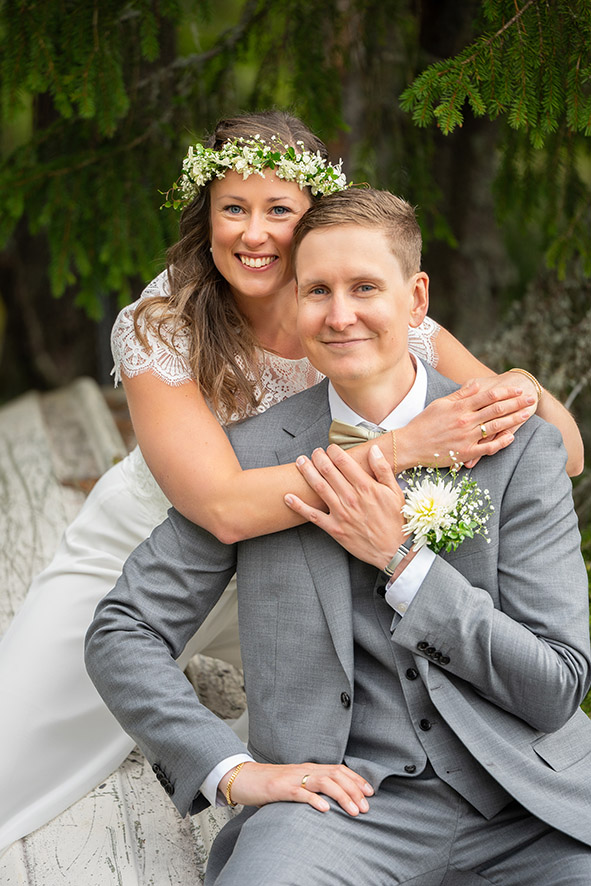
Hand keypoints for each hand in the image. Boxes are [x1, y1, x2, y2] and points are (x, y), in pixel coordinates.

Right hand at [220, 761, 373, 814]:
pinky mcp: (280, 789)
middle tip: (365, 807)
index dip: (356, 779)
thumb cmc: (271, 784)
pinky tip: (325, 809)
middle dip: (354, 790)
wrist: (244, 778)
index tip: (370, 792)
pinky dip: (314, 800)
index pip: (339, 769)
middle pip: (336, 775)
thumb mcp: (297, 782)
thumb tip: (333, 798)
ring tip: (353, 810)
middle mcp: (305, 770)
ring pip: (324, 782)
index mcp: (310, 768)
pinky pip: (300, 793)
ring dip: (342, 796)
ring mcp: (293, 778)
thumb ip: (313, 786)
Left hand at [284, 444, 405, 569]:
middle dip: (318, 458)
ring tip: (300, 462)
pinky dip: (298, 506)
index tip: (330, 448)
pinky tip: (287, 497)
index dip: (334, 451)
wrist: (394, 550)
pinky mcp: (334, 529)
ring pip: (319, 488)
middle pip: (328, 471)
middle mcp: (351, 498)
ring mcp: (341, 513)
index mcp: (366, 487)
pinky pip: (312, 516)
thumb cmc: (395, 520)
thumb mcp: (395, 492)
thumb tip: (374, 450)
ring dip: (307, 472)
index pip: (344, 462)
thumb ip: (383, 469)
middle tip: (314, 452)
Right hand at [395, 378, 536, 470]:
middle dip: (516, 403)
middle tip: (531, 398)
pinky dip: (501, 443)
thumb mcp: (440, 403)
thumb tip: (477, 385)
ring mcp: (467, 437)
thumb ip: (460, 394)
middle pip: (496, 409)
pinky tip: (511, 438)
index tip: (518, 389)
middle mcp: (466, 421)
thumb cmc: (423, 423)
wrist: (411, 445)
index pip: (488, 396)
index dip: (506, 392)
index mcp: (460, 407)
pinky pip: (488, 448)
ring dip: (514, 420)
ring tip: (527, 414)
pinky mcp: (465, 453)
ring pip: (496, 427)